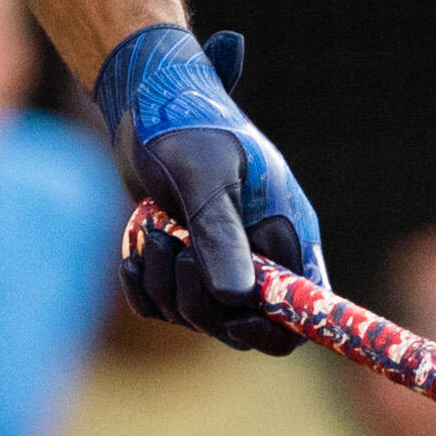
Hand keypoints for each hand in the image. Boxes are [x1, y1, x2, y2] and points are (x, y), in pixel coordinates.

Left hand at [95, 23, 322, 355]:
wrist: (143, 105)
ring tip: (154, 233)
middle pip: (241, 324)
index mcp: (284, 234)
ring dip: (165, 287)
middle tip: (175, 248)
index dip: (275, 329)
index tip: (235, 321)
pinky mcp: (179, 263)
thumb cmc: (185, 128)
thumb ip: (221, 235)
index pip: (301, 310)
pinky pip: (161, 307)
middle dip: (201, 300)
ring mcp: (217, 262)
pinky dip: (143, 288)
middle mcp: (257, 255)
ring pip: (196, 317)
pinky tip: (133, 255)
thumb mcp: (204, 176)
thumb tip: (236, 300)